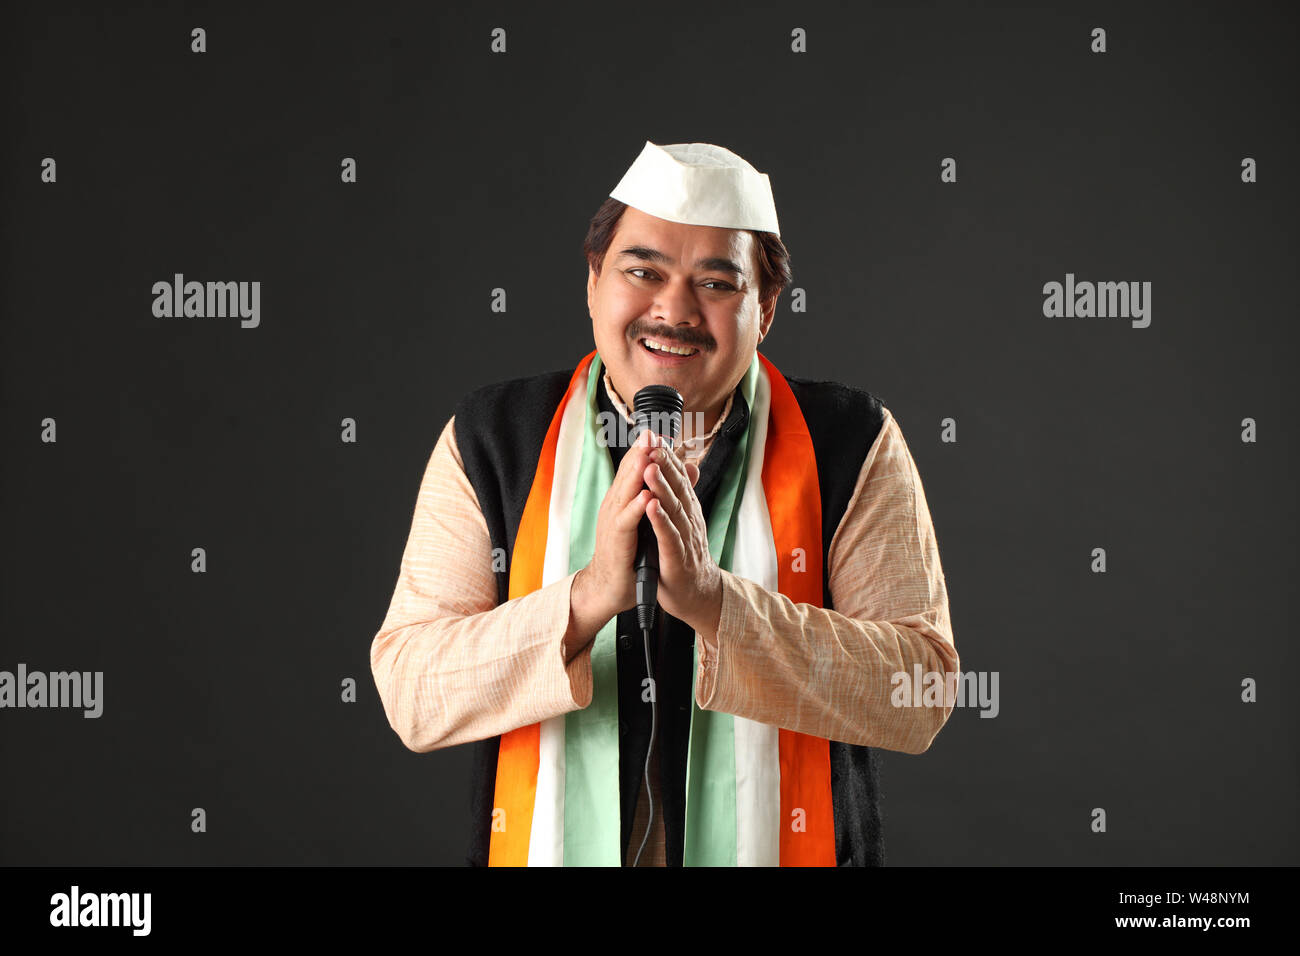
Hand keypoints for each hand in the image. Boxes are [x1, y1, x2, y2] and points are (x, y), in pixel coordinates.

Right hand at [568, 429, 657, 650]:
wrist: (610, 586)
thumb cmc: (630, 554)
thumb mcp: (647, 520)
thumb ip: (663, 493)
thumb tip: (686, 466)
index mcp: (623, 499)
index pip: (635, 468)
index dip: (647, 449)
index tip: (660, 430)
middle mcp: (615, 505)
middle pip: (628, 473)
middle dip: (640, 452)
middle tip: (652, 431)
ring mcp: (614, 522)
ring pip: (626, 492)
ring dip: (636, 473)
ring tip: (648, 454)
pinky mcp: (617, 540)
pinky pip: (626, 521)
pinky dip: (635, 508)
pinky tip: (645, 496)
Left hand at [642, 435, 722, 635]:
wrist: (697, 596)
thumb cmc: (686, 558)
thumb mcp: (685, 522)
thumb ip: (686, 495)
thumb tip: (690, 465)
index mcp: (688, 511)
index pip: (678, 479)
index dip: (668, 457)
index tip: (656, 437)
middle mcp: (689, 520)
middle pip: (677, 488)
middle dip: (665, 464)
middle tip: (653, 442)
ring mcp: (685, 539)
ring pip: (673, 509)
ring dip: (661, 487)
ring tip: (649, 468)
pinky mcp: (677, 559)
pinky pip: (668, 536)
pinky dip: (660, 520)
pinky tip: (651, 506)